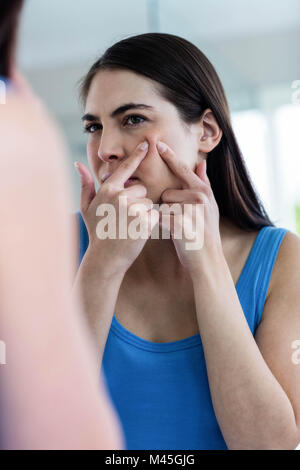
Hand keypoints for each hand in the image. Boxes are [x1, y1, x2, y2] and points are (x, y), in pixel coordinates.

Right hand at [75, 141, 158, 276]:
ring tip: (129, 226)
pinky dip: (150, 223)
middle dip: (137, 201)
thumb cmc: (96, 232)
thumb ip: (86, 185)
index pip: (126, 168)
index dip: (138, 154)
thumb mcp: (86, 208)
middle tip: (125, 218)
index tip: (148, 143)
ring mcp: (133, 208)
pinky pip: (155, 214)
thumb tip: (78, 164)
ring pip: (149, 202)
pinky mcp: (145, 220)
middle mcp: (120, 195)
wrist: (105, 258)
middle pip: (141, 188)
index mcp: (108, 189)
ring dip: (143, 213)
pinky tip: (137, 232)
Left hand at [156, 140, 222, 276]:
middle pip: (167, 193)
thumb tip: (202, 162)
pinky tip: (175, 235)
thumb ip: (204, 184)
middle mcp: (199, 197)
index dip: (170, 156)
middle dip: (169, 208)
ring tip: (180, 229)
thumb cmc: (205, 234)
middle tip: (182, 223)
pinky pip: (160, 218)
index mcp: (204, 191)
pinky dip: (162, 227)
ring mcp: (190, 210)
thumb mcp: (210, 207)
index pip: (183, 170)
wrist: (208, 260)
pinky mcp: (180, 223)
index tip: (158, 143)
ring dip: (166, 217)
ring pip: (163, 206)